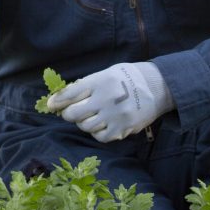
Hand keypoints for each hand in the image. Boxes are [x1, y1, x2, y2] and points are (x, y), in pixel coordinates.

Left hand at [46, 62, 173, 142]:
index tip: (50, 105)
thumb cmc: (127, 78)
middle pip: (75, 114)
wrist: (158, 88)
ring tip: (88, 116)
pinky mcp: (123, 129)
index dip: (57, 101)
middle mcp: (107, 99)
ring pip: (86, 127)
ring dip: (82, 123)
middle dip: (67, 114)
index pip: (71, 93)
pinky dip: (96, 132)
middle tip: (69, 112)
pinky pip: (100, 136)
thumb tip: (63, 97)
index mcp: (101, 81)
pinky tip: (100, 124)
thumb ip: (87, 85)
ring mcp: (115, 116)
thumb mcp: (106, 73)